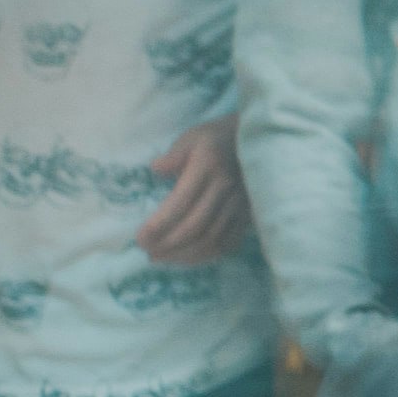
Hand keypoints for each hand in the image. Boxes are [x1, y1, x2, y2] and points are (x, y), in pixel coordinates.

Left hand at [138, 120, 249, 265]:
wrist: (257, 139)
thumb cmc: (216, 139)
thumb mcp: (192, 137)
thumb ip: (173, 154)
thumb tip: (156, 169)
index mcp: (207, 167)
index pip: (180, 203)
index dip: (159, 225)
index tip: (140, 238)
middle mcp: (225, 188)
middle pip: (195, 225)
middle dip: (168, 244)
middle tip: (147, 252)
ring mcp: (240, 203)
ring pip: (212, 238)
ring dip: (184, 254)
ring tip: (162, 258)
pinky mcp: (249, 213)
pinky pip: (230, 241)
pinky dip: (207, 255)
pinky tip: (189, 259)